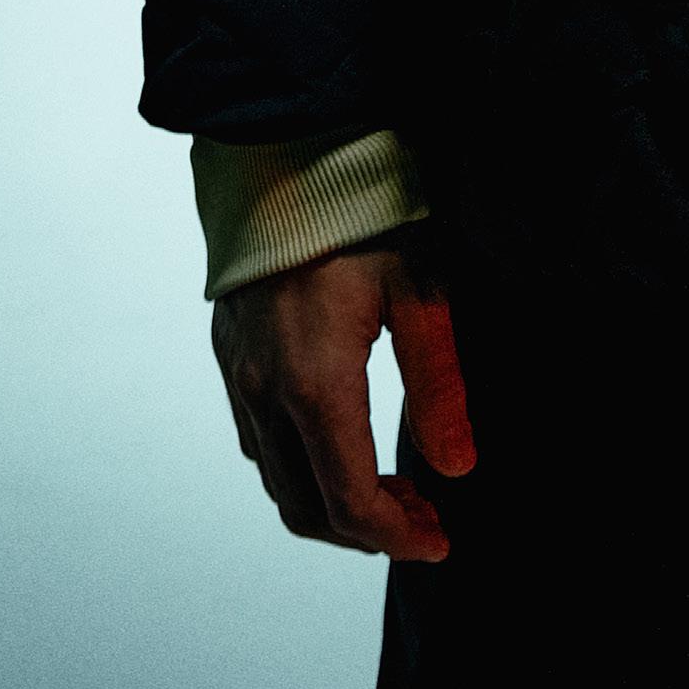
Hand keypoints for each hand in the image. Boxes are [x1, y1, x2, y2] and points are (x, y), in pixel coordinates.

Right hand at [211, 239, 474, 563]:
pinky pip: (257, 441)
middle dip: (367, 531)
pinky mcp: (229, 356)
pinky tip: (344, 445)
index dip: (397, 536)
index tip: (442, 539)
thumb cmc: (361, 210)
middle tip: (425, 519)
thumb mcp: (421, 288)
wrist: (283, 149)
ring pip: (276, 480)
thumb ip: (438, 383)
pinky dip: (300, 467)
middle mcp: (264, 392)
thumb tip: (459, 467)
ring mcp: (238, 376)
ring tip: (394, 490)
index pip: (350, 501)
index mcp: (314, 382)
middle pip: (306, 508)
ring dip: (331, 503)